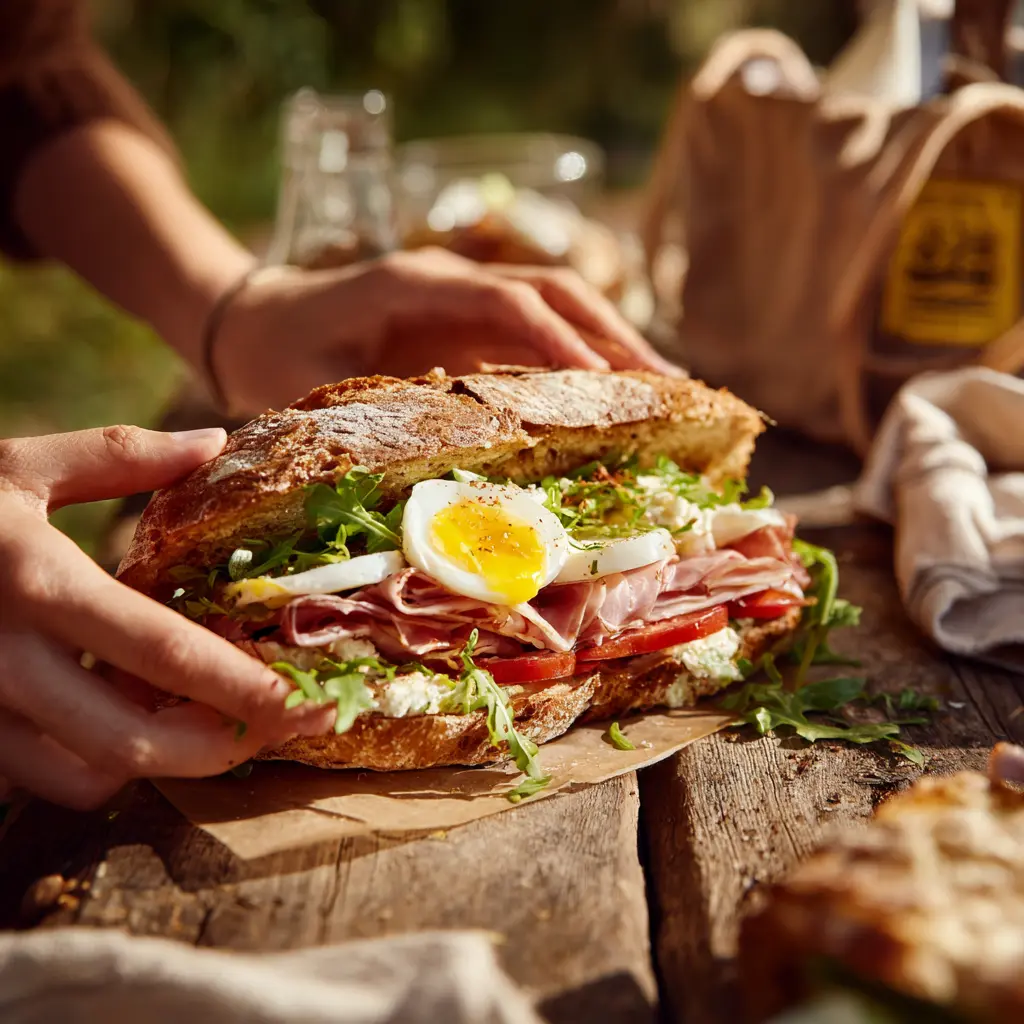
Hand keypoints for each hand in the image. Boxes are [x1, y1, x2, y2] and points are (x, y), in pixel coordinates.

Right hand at [0, 426, 333, 809]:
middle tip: (281, 727)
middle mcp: (5, 660)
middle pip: (135, 743)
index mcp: (36, 582)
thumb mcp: (18, 464)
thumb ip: (120, 455)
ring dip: (164, 760)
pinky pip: (44, 780)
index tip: (302, 700)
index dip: (242, 687)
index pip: (164, 654)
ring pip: (89, 777)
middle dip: (223, 748)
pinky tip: (135, 722)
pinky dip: (104, 766)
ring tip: (213, 721)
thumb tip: (212, 441)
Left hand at [214, 247, 682, 413]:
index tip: (610, 386)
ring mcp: (468, 303)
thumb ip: (366, 408)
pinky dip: (580, 365)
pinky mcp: (472, 327)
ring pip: (558, 313)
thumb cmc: (275, 350)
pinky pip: (538, 339)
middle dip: (615, 338)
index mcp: (416, 283)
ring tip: (665, 392)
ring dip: (611, 348)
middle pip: (555, 295)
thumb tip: (439, 456)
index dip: (563, 342)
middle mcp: (455, 284)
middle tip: (672, 389)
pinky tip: (612, 400)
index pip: (511, 302)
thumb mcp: (304, 381)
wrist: (254, 318)